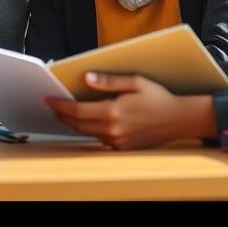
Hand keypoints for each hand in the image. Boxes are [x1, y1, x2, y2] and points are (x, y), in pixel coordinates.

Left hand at [43, 72, 212, 149]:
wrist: (179, 119)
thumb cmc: (159, 98)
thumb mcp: (135, 82)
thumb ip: (109, 81)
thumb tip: (87, 79)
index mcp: (113, 112)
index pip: (77, 110)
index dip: (60, 105)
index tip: (48, 100)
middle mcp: (113, 129)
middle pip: (78, 124)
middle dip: (62, 115)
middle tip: (52, 106)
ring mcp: (117, 141)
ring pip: (87, 133)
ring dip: (73, 124)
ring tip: (64, 113)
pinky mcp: (122, 147)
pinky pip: (100, 139)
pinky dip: (89, 131)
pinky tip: (86, 123)